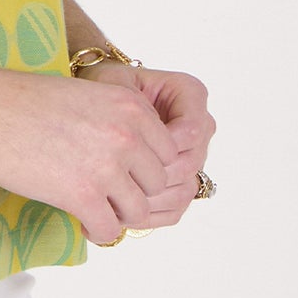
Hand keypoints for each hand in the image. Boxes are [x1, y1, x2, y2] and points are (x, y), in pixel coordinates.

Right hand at [0, 65, 193, 247]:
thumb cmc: (25, 101)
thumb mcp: (87, 96)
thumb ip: (118, 121)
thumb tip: (135, 156)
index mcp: (131, 106)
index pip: (168, 152)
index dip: (146, 168)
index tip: (125, 175)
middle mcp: (127, 135)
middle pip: (158, 184)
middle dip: (134, 192)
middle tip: (108, 195)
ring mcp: (107, 166)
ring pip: (138, 211)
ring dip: (118, 214)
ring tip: (94, 209)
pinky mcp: (83, 195)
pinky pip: (109, 229)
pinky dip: (97, 231)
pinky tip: (79, 221)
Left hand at [77, 60, 216, 230]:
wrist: (98, 103)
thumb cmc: (104, 86)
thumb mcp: (111, 81)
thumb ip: (127, 104)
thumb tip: (136, 143)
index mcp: (190, 95)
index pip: (192, 130)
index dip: (163, 148)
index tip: (130, 152)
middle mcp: (200, 127)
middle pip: (189, 164)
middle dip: (152, 178)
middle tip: (117, 184)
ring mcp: (193, 157)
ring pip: (185, 190)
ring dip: (150, 201)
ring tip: (114, 202)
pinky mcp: (182, 181)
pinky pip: (176, 208)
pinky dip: (150, 215)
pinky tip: (120, 214)